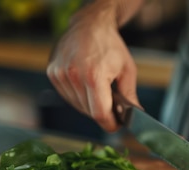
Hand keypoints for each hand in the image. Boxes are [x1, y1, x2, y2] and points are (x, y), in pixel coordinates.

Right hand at [46, 8, 138, 131]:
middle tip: (113, 104)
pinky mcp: (52, 73)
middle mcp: (73, 76)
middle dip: (103, 113)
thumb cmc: (110, 45)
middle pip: (89, 112)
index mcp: (94, 75)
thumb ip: (130, 96)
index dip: (110, 124)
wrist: (89, 24)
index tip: (117, 125)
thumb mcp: (127, 70)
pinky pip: (68, 97)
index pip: (100, 114)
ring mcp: (60, 75)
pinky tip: (87, 85)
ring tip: (100, 90)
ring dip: (90, 105)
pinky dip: (79, 97)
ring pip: (78, 106)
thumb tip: (136, 116)